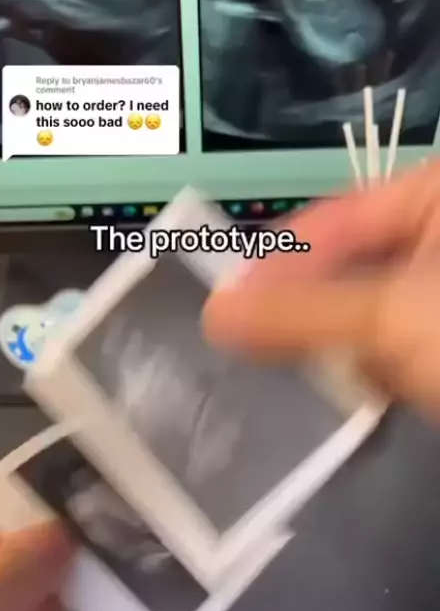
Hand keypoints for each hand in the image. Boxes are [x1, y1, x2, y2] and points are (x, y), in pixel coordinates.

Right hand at [204, 159, 439, 417]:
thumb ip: (302, 312)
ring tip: (287, 375)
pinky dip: (368, 372)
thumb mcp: (393, 316)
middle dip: (306, 309)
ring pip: (372, 314)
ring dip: (334, 348)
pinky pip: (395, 350)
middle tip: (248, 344)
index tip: (229, 304)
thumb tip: (215, 313)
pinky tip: (341, 394)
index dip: (282, 259)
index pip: (341, 216)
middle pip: (352, 267)